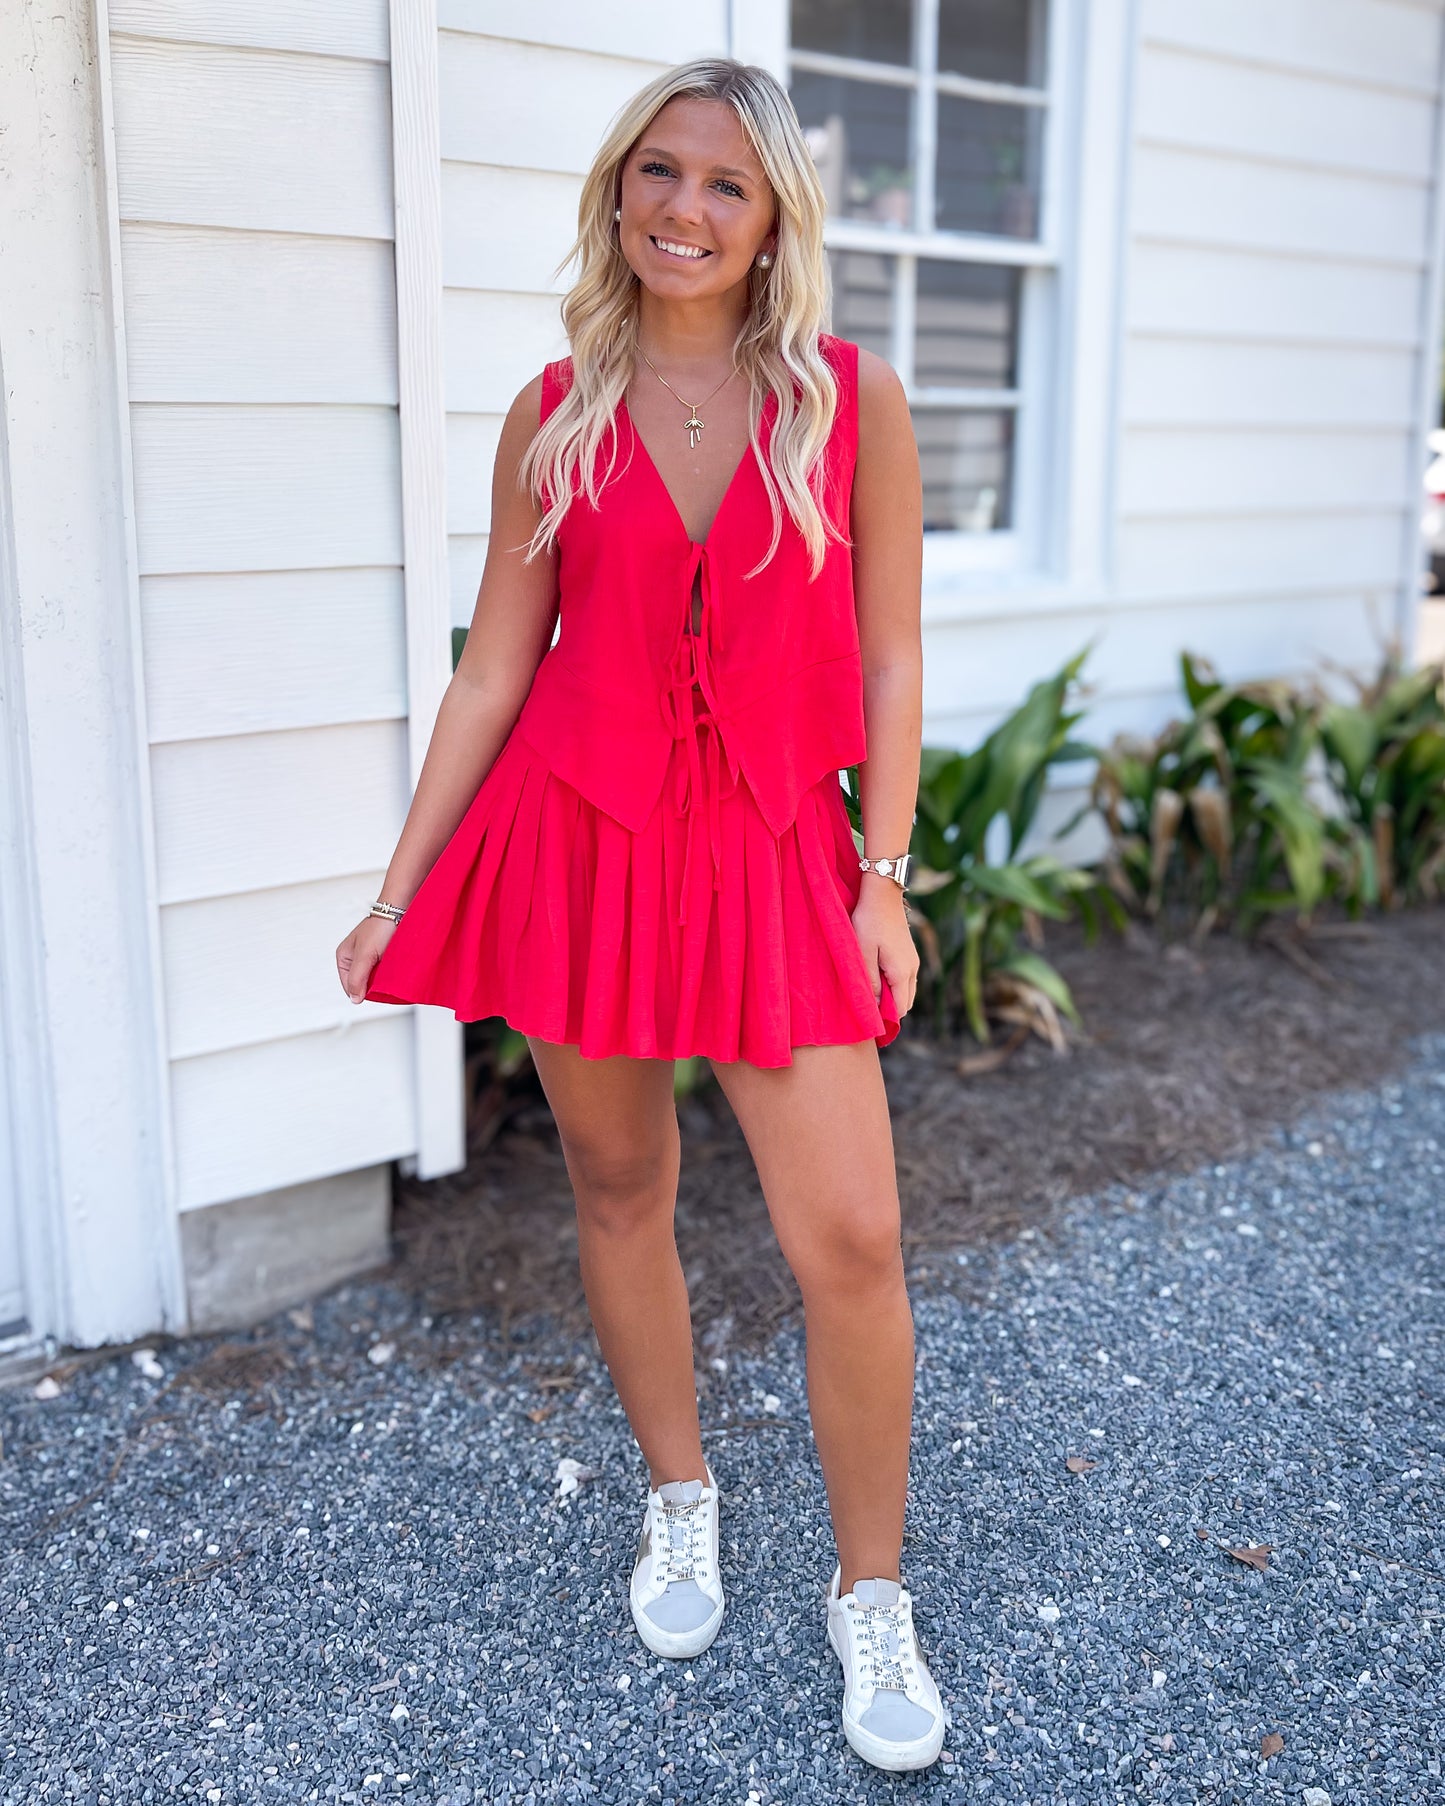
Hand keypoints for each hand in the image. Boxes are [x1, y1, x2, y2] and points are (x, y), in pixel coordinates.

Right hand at [335, 914, 397, 1004]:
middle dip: (373, 985)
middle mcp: (355, 958)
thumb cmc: (380, 927)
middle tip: (385, 977)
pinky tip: (396, 969)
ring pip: (374, 979)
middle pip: (362, 983)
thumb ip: (357, 978)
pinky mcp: (383, 956)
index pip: (349, 987)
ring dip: (383, 979)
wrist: (400, 909)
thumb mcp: (365, 955)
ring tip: (391, 971)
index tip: (376, 987)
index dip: (362, 991)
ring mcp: (369, 957)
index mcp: (343, 957)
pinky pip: (384, 972)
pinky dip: (390, 974)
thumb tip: (354, 1000)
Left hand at [851, 874, 918, 1017]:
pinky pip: (906, 978)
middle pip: (906, 1002)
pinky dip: (895, 984)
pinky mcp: (909, 953)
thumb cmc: (869, 922)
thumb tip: (876, 1003)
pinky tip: (877, 976)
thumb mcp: (863, 953)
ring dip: (892, 996)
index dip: (886, 1018)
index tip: (869, 1017)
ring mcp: (913, 961)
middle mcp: (913, 969)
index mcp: (902, 973)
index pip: (901, 1009)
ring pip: (907, 990)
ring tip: (871, 991)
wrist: (883, 894)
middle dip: (890, 1009)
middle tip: (868, 1006)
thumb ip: (869, 980)